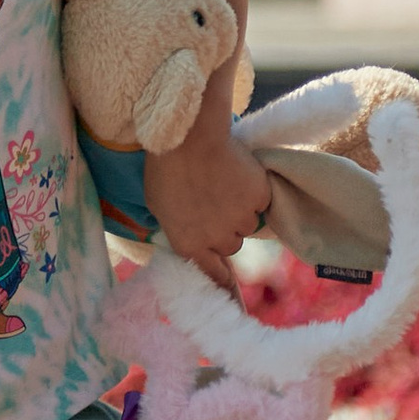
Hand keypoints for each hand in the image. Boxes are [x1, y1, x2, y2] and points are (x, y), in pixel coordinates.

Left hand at [142, 115, 274, 289]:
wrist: (189, 138)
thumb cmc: (163, 168)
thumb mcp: (157, 205)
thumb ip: (176, 225)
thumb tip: (185, 229)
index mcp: (189, 244)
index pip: (212, 274)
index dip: (221, 277)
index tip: (228, 280)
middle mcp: (217, 239)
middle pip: (231, 245)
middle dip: (226, 230)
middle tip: (216, 206)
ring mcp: (241, 219)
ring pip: (247, 224)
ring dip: (241, 211)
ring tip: (226, 186)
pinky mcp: (259, 197)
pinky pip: (261, 201)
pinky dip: (254, 192)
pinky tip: (239, 174)